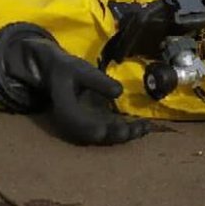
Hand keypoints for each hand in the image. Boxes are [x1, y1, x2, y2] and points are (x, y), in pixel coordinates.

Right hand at [0, 24, 149, 146]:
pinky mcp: (97, 123)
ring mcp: (87, 126)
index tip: (117, 129)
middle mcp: (76, 125)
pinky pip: (112, 130)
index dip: (100, 129)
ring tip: (147, 126)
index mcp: (67, 113)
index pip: (84, 126)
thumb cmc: (67, 70)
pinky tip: (144, 125)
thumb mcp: (79, 69)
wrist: (57, 74)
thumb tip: (119, 92)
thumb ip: (97, 80)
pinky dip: (128, 129)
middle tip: (140, 128)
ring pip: (108, 136)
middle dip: (121, 134)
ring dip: (128, 133)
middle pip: (100, 135)